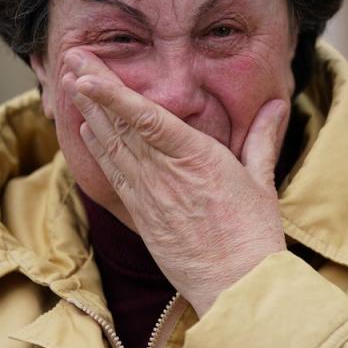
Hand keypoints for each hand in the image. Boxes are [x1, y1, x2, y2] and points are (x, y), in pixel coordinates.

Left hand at [61, 50, 289, 314]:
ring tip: (72, 83)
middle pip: (119, 124)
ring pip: (111, 145)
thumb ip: (262, 137)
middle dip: (92, 89)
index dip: (112, 93)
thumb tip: (276, 103)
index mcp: (195, 157)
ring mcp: (148, 195)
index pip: (144, 117)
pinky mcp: (141, 215)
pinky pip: (113, 174)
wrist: (235, 288)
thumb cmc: (253, 235)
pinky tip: (87, 128)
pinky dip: (97, 148)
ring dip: (89, 112)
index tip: (88, 73)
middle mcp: (164, 173)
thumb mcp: (261, 181)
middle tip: (71, 58)